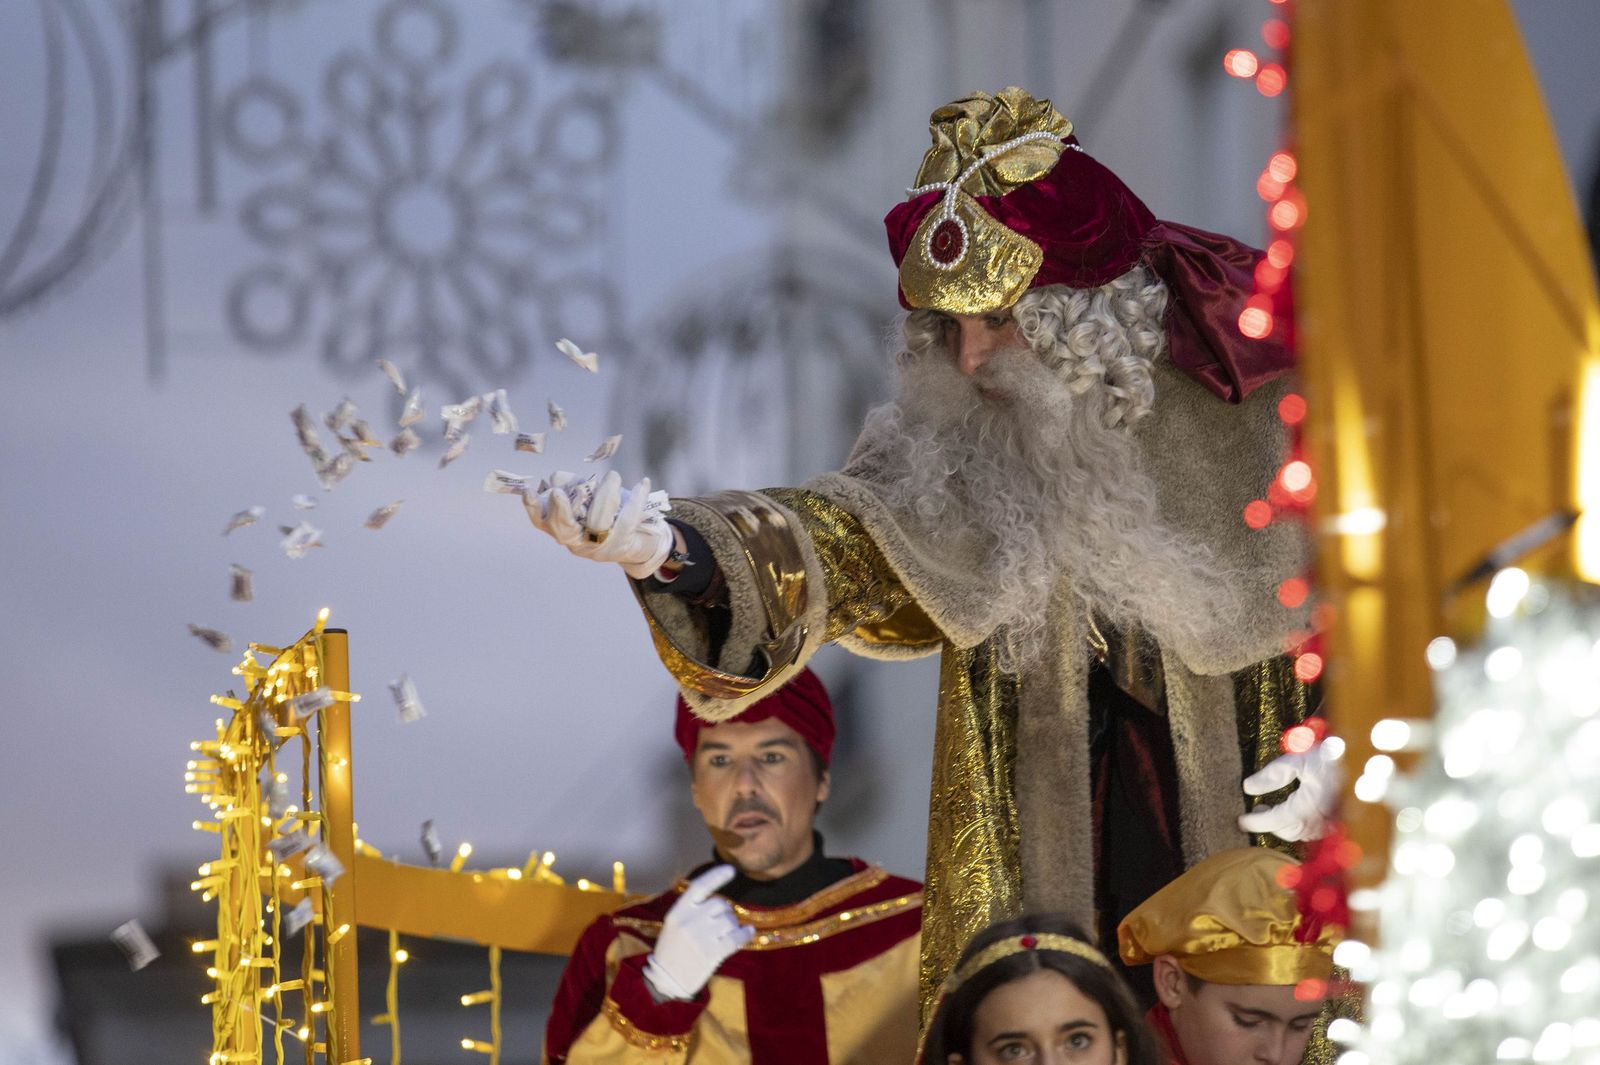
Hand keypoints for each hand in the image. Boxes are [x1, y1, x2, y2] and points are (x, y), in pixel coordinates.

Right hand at [523, 470, 673, 578]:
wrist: (634, 543)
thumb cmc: (604, 516)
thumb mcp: (586, 501)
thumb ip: (572, 486)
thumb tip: (556, 478)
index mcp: (562, 530)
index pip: (542, 522)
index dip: (533, 508)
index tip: (528, 492)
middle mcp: (577, 543)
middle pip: (565, 530)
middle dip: (560, 510)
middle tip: (558, 492)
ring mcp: (599, 547)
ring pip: (598, 522)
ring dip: (605, 495)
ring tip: (613, 476)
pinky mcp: (622, 544)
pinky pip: (628, 519)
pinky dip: (637, 498)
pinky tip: (643, 482)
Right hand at [642, 865, 753, 1000]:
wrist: (666, 981)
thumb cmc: (672, 951)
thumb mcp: (674, 925)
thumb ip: (692, 911)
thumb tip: (720, 903)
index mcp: (678, 912)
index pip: (700, 886)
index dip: (716, 876)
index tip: (731, 870)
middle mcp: (689, 922)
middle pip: (719, 905)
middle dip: (725, 913)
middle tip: (722, 925)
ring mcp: (701, 938)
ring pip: (729, 921)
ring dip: (732, 926)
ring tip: (725, 935)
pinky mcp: (712, 954)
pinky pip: (736, 938)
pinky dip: (745, 934)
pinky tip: (748, 932)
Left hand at [1237, 740, 1342, 841]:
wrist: (1366, 759)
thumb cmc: (1332, 756)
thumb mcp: (1298, 759)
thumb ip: (1273, 775)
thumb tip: (1249, 788)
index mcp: (1309, 806)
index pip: (1275, 821)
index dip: (1256, 822)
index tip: (1241, 820)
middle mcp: (1322, 821)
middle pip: (1288, 831)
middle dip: (1269, 824)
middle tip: (1257, 811)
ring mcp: (1333, 825)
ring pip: (1301, 834)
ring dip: (1284, 826)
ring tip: (1271, 810)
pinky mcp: (1340, 824)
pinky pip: (1315, 832)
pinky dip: (1300, 826)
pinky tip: (1294, 813)